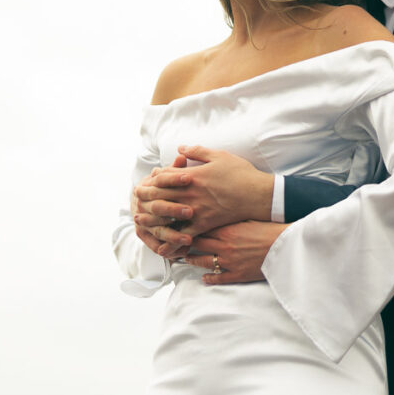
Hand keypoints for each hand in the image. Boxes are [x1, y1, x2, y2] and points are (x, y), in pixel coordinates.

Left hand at [134, 146, 274, 252]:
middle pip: (161, 195)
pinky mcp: (205, 224)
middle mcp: (191, 193)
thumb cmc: (240, 173)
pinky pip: (185, 234)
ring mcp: (197, 209)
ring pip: (168, 215)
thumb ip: (197, 151)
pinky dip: (173, 240)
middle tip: (135, 200)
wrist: (257, 194)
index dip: (152, 180)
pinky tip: (164, 245)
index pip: (165, 177)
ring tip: (141, 221)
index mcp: (193, 175)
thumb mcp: (219, 155)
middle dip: (146, 197)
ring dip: (152, 218)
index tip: (144, 182)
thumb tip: (180, 149)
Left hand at [184, 221, 287, 284]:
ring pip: (204, 261)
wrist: (286, 245)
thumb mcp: (249, 216)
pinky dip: (209, 278)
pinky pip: (218, 278)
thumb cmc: (270, 228)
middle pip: (198, 243)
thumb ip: (232, 213)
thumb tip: (219, 206)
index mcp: (227, 228)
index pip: (200, 225)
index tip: (178, 222)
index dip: (188, 224)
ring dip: (192, 260)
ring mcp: (229, 261)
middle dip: (185, 242)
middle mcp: (225, 244)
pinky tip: (204, 277)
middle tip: (174, 241)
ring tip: (185, 258)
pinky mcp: (237, 274)